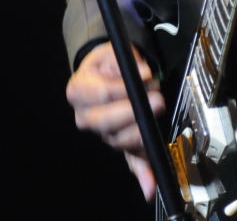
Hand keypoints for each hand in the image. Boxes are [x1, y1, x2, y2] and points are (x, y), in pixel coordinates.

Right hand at [65, 42, 163, 199]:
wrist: (105, 73)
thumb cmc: (107, 63)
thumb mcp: (111, 52)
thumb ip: (125, 61)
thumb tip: (144, 75)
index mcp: (79, 91)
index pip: (101, 94)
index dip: (123, 88)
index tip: (145, 77)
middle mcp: (86, 116)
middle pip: (105, 122)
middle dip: (133, 113)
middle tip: (156, 101)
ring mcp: (103, 134)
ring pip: (120, 140)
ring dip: (141, 131)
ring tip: (158, 114)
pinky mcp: (120, 145)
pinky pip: (130, 161)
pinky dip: (141, 173)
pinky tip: (150, 184)